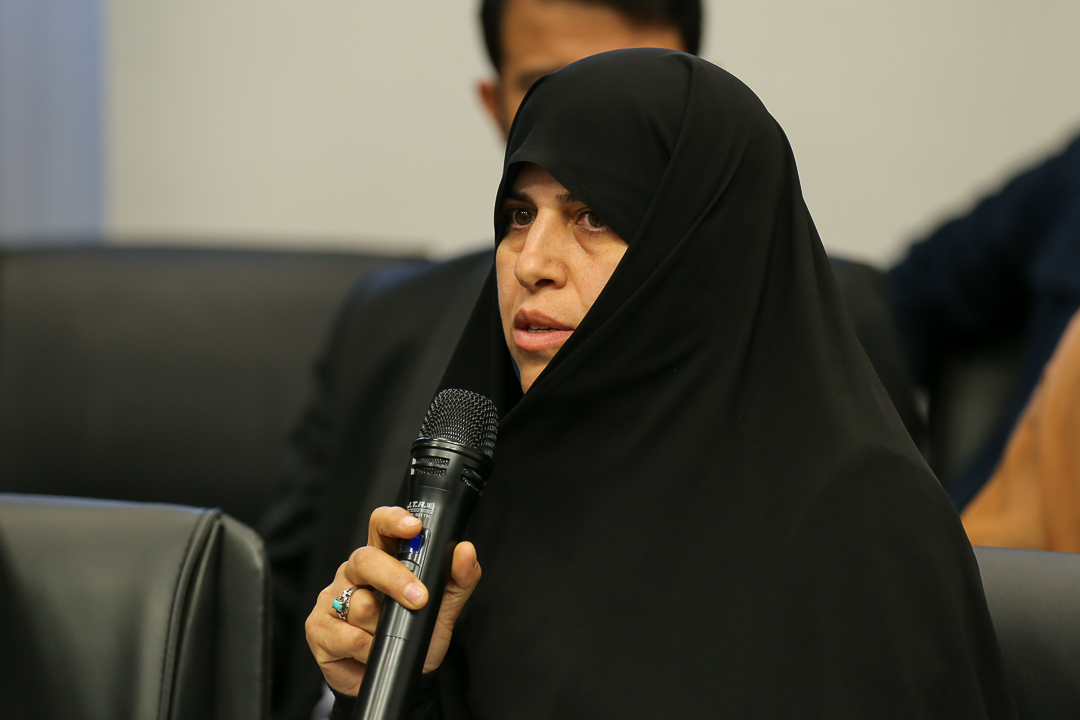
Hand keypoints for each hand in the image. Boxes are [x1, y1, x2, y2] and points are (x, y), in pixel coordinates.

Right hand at [305, 505, 481, 695]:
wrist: (399, 679)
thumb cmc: (417, 636)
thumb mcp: (444, 608)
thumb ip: (458, 579)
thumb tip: (465, 552)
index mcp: (383, 559)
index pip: (381, 527)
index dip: (393, 521)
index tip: (413, 527)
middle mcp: (354, 573)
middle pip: (366, 559)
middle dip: (395, 579)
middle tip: (419, 599)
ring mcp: (332, 598)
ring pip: (359, 604)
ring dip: (383, 627)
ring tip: (391, 637)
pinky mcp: (318, 627)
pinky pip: (348, 635)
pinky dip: (368, 648)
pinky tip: (372, 652)